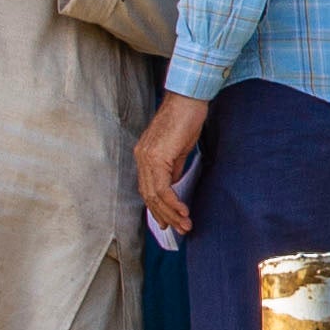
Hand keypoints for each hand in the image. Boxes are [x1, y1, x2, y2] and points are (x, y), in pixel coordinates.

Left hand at [134, 95, 208, 238]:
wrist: (188, 100)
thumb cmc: (187, 118)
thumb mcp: (179, 149)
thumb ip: (173, 168)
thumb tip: (174, 186)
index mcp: (145, 155)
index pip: (147, 188)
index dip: (157, 208)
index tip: (168, 221)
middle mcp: (141, 157)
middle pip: (149, 195)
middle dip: (164, 215)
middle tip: (178, 229)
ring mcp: (147, 157)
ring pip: (155, 195)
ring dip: (171, 213)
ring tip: (185, 225)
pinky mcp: (157, 157)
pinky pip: (163, 187)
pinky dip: (173, 202)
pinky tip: (183, 211)